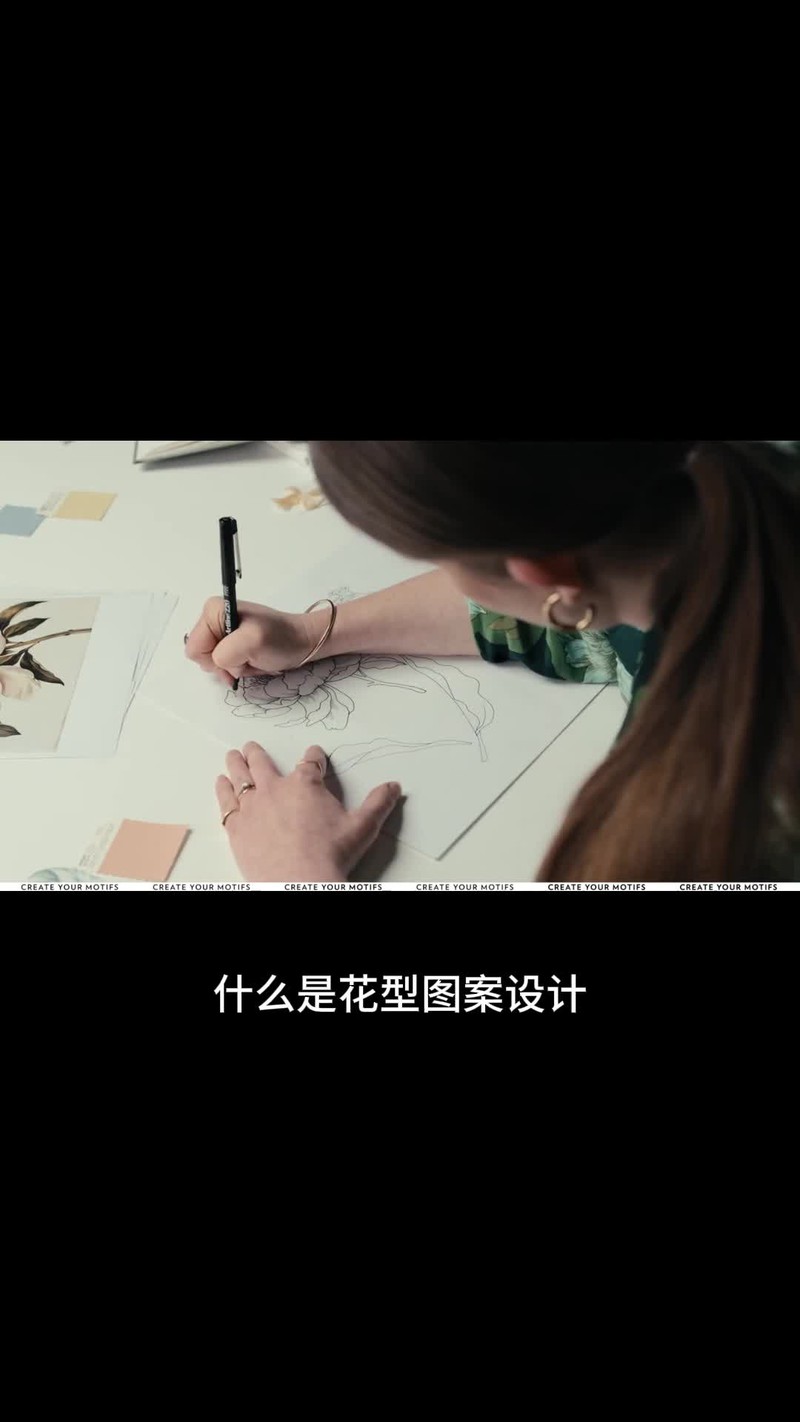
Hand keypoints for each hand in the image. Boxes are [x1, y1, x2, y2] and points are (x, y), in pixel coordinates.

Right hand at [185, 597, 326, 687]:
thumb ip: (226, 652)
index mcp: (212, 610)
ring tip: (252, 658)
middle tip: (247, 659)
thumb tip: (216, 662)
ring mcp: (222, 632)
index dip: (215, 659)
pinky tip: (252, 661)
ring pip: (213, 664)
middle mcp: (213, 619)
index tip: (238, 655)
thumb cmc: (280, 639)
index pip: (195, 648)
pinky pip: (223, 665)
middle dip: (225, 664)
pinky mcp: (231, 643)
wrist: (301, 642)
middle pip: (202, 657)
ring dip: (233, 667)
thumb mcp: (252, 641)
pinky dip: (238, 668)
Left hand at [216, 741, 401, 880]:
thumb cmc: (330, 854)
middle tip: (251, 746)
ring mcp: (253, 806)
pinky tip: (220, 783)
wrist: (299, 881)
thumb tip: (394, 786)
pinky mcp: (237, 826)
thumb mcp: (362, 828)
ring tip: (232, 756)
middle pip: (262, 762)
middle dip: (257, 752)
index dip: (314, 756)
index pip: (310, 762)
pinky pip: (226, 801)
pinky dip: (222, 789)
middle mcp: (275, 789)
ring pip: (240, 776)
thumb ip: (378, 804)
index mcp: (306, 785)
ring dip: (237, 764)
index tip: (314, 753)